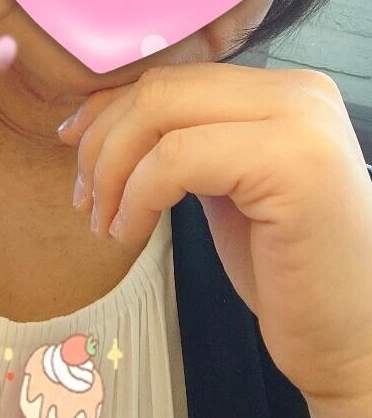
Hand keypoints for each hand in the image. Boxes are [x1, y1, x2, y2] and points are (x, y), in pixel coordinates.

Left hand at [58, 64, 371, 407]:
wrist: (352, 341)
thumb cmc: (286, 269)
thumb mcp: (228, 183)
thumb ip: (188, 138)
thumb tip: (103, 116)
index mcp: (286, 90)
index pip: (174, 77)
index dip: (111, 108)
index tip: (74, 145)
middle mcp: (299, 92)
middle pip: (161, 89)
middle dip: (103, 141)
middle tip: (83, 198)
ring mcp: (301, 122)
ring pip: (160, 114)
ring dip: (112, 170)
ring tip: (104, 219)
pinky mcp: (292, 164)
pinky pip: (176, 159)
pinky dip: (136, 194)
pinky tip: (129, 231)